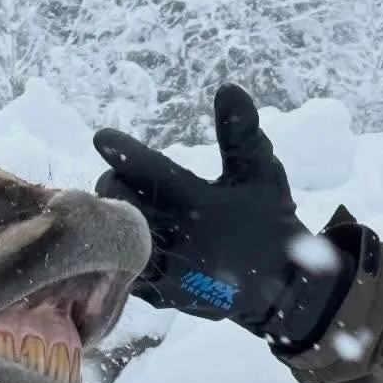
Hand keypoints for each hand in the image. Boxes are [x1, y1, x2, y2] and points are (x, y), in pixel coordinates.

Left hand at [93, 84, 347, 345]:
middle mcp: (177, 238)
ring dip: (114, 214)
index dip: (124, 152)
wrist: (279, 289)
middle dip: (116, 182)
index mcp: (199, 204)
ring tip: (124, 203)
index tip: (103, 138)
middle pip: (121, 200)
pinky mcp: (159, 294)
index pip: (152, 172)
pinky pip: (121, 266)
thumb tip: (227, 88)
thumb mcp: (261, 174)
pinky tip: (126, 234)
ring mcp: (165, 270)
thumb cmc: (268, 220)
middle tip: (122, 176)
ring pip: (116, 233)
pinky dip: (119, 246)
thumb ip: (241, 133)